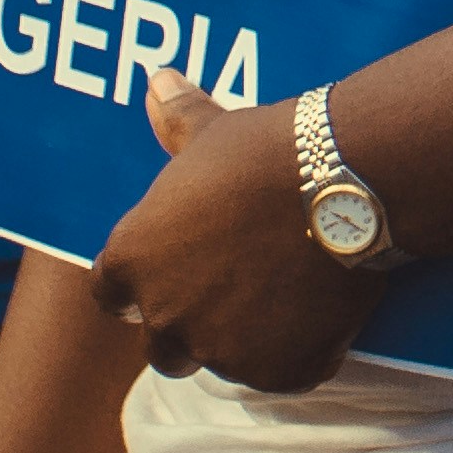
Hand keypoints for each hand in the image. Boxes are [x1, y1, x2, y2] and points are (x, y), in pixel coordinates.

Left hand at [84, 75, 374, 394]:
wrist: (341, 179)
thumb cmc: (264, 150)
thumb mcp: (212, 130)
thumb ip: (175, 121)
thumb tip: (155, 80)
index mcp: (132, 263)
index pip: (111, 294)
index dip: (143, 283)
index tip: (176, 265)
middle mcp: (165, 317)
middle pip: (163, 345)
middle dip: (191, 324)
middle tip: (237, 287)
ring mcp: (222, 350)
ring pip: (225, 360)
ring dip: (246, 339)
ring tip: (288, 294)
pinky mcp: (279, 370)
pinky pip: (283, 373)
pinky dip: (300, 352)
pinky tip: (323, 314)